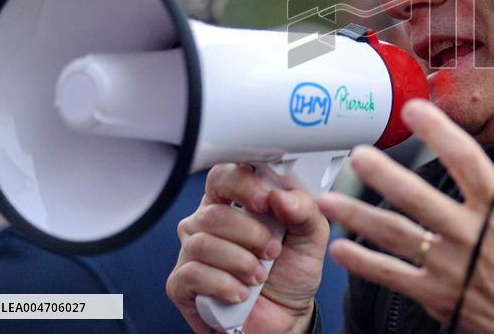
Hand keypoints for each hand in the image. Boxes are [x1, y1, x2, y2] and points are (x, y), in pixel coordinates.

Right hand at [167, 164, 329, 333]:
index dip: (242, 185)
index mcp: (235, 202)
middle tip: (272, 250)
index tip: (266, 200)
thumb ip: (304, 209)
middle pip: (213, 213)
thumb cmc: (292, 271)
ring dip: (239, 262)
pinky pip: (192, 273)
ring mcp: (191, 252)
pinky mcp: (181, 283)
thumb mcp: (311, 235)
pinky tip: (241, 293)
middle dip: (250, 234)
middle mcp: (207, 223)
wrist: (286, 317)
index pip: (224, 176)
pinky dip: (223, 284)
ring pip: (202, 244)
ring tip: (259, 275)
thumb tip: (281, 196)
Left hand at [318, 99, 493, 333]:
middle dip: (386, 175)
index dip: (439, 132)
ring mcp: (450, 267)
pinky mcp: (437, 296)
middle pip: (420, 198)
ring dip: (360, 216)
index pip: (466, 161)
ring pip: (398, 236)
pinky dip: (365, 264)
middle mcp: (470, 234)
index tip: (415, 109)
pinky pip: (394, 277)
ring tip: (329, 199)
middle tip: (358, 154)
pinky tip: (340, 248)